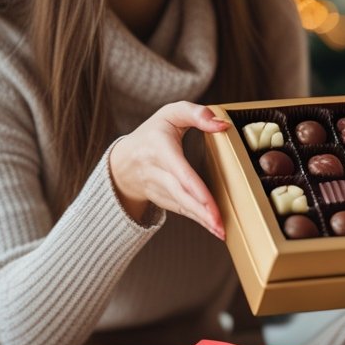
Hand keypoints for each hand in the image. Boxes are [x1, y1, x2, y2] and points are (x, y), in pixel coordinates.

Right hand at [108, 101, 229, 238]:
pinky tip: (213, 228)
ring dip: (201, 219)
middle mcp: (155, 171)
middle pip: (180, 193)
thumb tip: (222, 124)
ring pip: (181, 206)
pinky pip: (181, 210)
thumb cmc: (152, 134)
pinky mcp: (162, 200)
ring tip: (221, 231)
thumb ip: (195, 113)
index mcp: (159, 148)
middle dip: (200, 210)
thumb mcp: (170, 114)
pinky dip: (197, 220)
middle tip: (220, 225)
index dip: (195, 187)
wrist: (122, 161)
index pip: (179, 170)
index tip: (210, 202)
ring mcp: (156, 189)